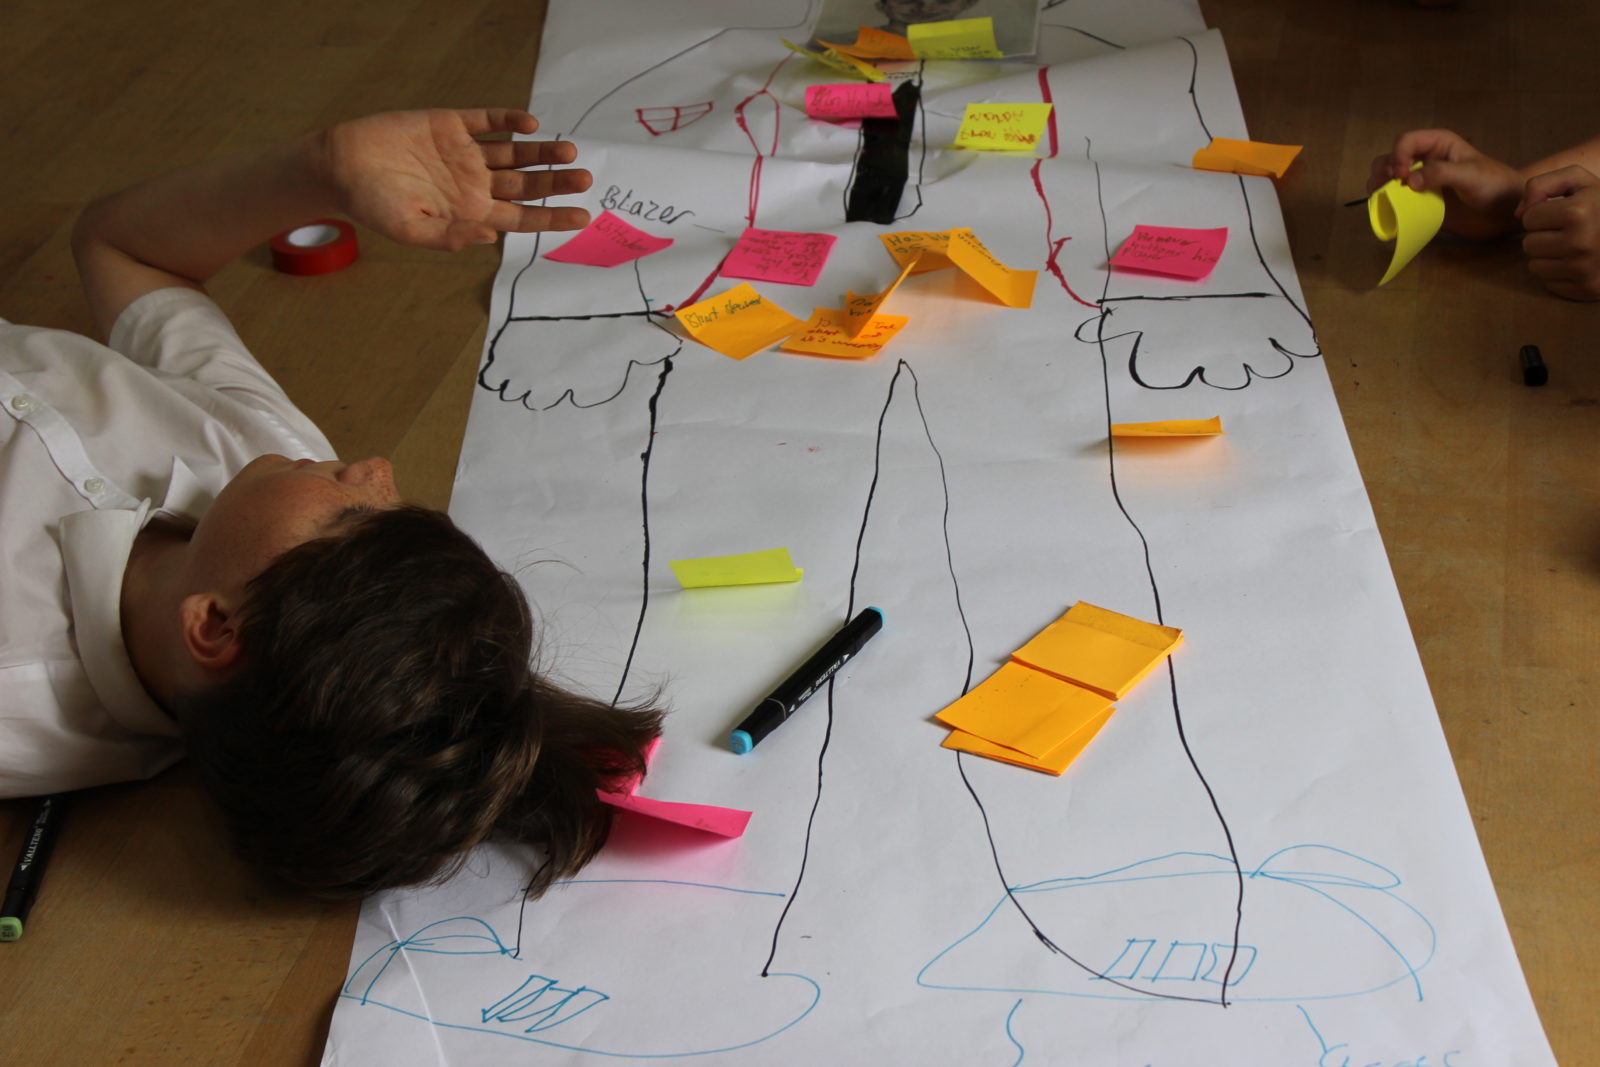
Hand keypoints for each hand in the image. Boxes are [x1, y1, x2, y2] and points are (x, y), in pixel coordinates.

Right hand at [318, 108, 592, 250]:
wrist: (339, 165)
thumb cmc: (372, 206)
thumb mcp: (411, 231)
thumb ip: (450, 237)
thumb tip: (491, 236)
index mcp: (470, 213)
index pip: (522, 218)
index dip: (553, 217)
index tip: (582, 216)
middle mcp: (474, 183)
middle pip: (526, 184)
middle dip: (556, 182)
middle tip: (584, 178)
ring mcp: (464, 153)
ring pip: (514, 153)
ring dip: (541, 151)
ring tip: (568, 150)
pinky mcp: (449, 124)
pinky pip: (487, 121)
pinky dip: (507, 120)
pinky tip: (529, 124)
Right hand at [1366, 129, 1523, 238]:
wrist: (1505, 211)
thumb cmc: (1494, 185)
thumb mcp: (1471, 175)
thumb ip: (1441, 174)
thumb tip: (1408, 182)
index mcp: (1438, 145)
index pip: (1407, 141)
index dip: (1398, 155)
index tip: (1401, 176)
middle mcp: (1425, 161)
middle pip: (1391, 158)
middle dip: (1383, 170)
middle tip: (1386, 186)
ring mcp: (1421, 182)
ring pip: (1388, 177)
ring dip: (1379, 185)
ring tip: (1379, 196)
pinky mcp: (1419, 202)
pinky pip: (1396, 200)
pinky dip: (1386, 203)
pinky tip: (1386, 209)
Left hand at [1516, 166, 1599, 300]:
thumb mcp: (1578, 180)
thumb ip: (1541, 185)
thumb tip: (1519, 214)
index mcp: (1577, 213)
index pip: (1528, 218)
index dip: (1544, 213)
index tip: (1564, 212)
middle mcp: (1580, 243)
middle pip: (1529, 244)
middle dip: (1544, 235)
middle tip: (1570, 230)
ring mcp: (1584, 269)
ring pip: (1535, 266)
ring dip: (1549, 256)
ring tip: (1574, 245)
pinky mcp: (1587, 288)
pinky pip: (1549, 284)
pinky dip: (1560, 274)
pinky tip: (1580, 261)